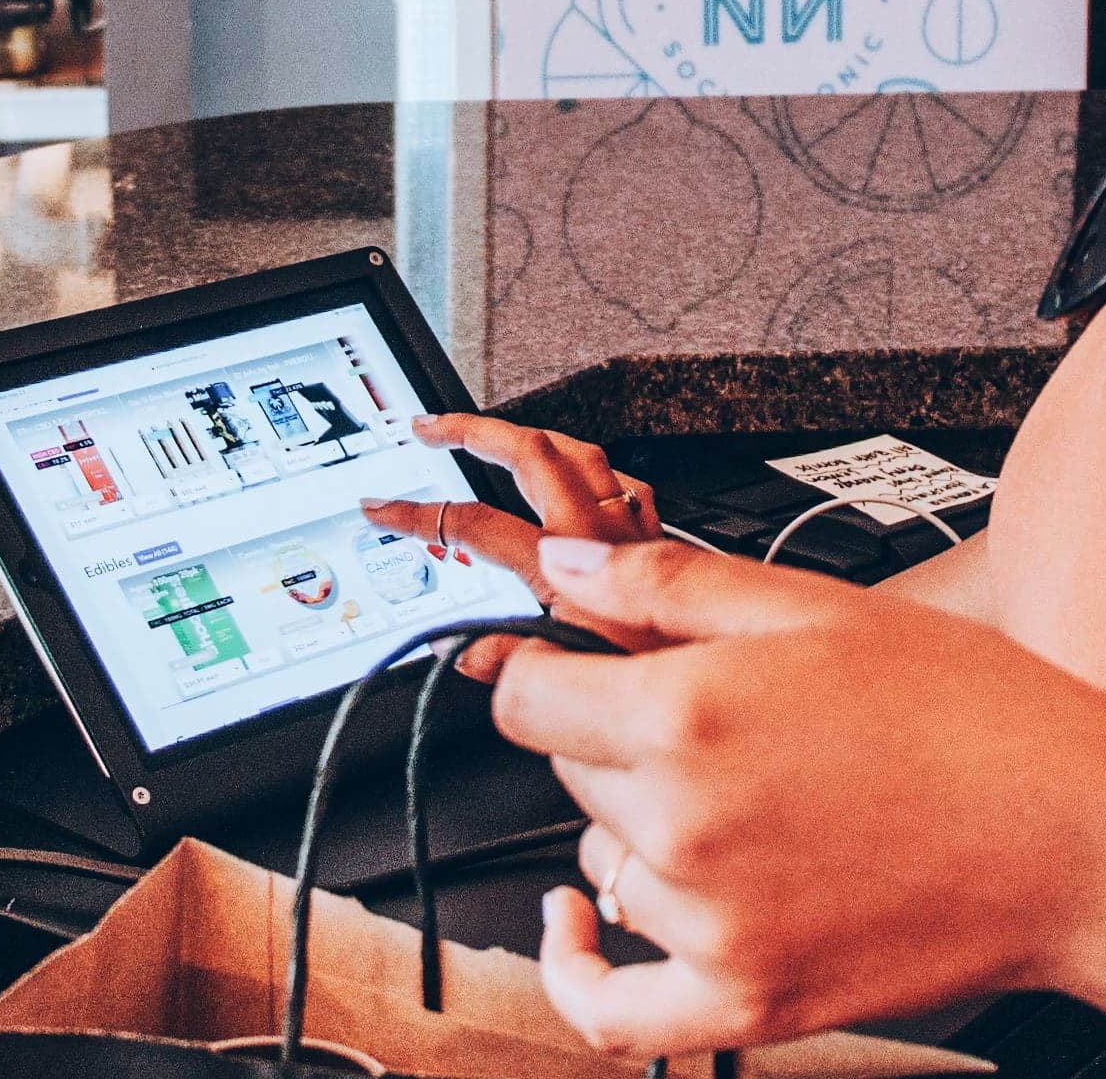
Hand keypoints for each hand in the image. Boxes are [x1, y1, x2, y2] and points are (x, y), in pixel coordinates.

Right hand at [361, 416, 660, 662]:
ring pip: (578, 453)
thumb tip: (467, 653)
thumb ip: (509, 661)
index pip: (474, 525)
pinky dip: (590, 472)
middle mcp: (598, 534)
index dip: (420, 514)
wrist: (723, 666)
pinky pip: (622, 482)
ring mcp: (631, 529)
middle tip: (432, 426)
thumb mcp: (570, 679)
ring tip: (495, 436)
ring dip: (530, 439)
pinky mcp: (659, 539)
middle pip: (529, 452)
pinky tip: (580, 479)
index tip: (383, 507)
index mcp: (564, 567)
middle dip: (474, 430)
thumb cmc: (661, 675)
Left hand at [488, 534, 1105, 1057]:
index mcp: (690, 711)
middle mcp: (684, 825)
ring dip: (636, 824)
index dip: (541, 663)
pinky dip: (578, 971)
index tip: (564, 658)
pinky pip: (611, 1009)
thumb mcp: (814, 607)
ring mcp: (712, 927)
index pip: (527, 694)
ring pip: (602, 859)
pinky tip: (578, 927)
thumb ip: (665, 584)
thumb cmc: (971, 712)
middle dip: (612, 729)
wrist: (1078, 837)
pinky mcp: (750, 1002)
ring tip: (740, 788)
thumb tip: (563, 564)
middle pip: (568, 770)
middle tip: (706, 708)